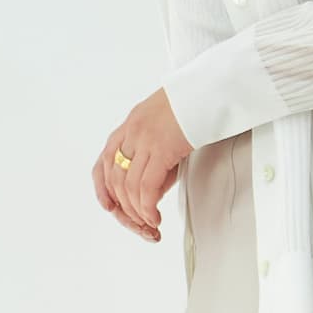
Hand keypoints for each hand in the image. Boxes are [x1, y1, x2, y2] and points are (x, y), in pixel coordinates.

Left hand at [93, 88, 192, 243]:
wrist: (209, 89)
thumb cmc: (193, 106)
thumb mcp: (164, 130)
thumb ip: (153, 158)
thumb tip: (151, 192)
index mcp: (129, 126)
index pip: (104, 162)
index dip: (103, 189)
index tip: (109, 206)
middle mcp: (131, 133)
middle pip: (115, 179)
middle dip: (125, 207)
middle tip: (138, 222)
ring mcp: (144, 140)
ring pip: (129, 186)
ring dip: (137, 211)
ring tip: (149, 222)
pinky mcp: (161, 148)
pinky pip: (146, 187)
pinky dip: (148, 207)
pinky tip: (154, 216)